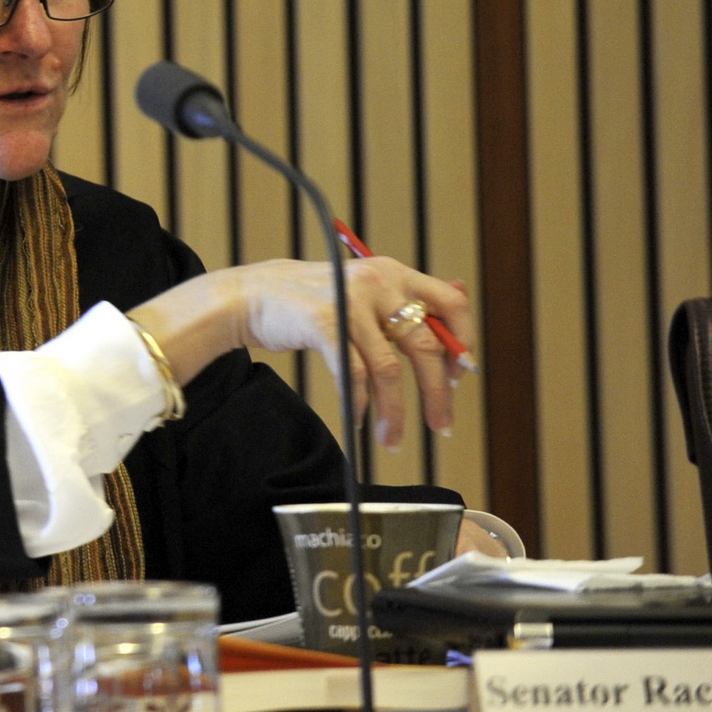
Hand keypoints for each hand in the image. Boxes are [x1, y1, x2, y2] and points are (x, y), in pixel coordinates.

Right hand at [131, 255, 474, 451]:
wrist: (249, 295)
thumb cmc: (309, 300)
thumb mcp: (361, 292)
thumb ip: (402, 303)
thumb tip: (458, 314)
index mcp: (393, 272)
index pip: (451, 303)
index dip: (462, 342)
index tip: (460, 376)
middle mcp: (378, 282)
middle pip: (426, 346)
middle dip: (438, 394)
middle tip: (442, 426)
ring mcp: (350, 302)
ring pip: (389, 369)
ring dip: (396, 411)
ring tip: (393, 439)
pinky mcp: (324, 323)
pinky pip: (354, 376)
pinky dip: (361, 403)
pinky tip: (360, 420)